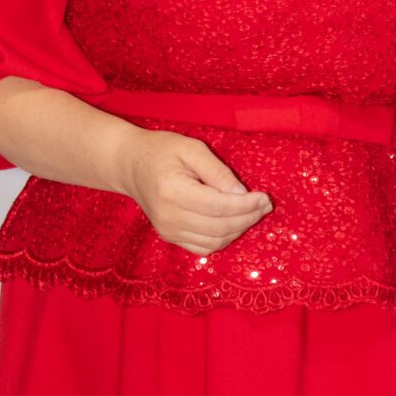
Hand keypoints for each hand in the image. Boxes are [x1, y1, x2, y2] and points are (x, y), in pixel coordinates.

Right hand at [121, 130, 271, 255]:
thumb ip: (217, 171)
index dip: (246, 205)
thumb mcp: (191, 149)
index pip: (219, 207)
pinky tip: (235, 222)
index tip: (265, 197)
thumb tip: (242, 194)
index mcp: (173, 191)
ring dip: (239, 229)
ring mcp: (168, 230)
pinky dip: (224, 238)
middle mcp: (169, 216)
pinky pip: (204, 247)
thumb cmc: (161, 151)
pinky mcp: (170, 237)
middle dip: (248, 218)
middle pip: (220, 228)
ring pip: (215, 241)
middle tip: (265, 205)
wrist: (130, 166)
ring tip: (253, 212)